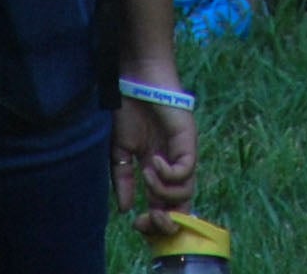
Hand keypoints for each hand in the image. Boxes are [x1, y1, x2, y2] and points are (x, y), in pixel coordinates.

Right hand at [115, 91, 199, 220]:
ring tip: (146, 173)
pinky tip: (154, 162)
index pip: (163, 206)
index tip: (137, 225)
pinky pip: (186, 171)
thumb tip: (126, 209)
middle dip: (167, 221)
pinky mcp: (188, 142)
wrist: (134, 81)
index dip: (154, 221)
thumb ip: (123, 180)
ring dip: (162, 191)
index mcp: (156, 170)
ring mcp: (182, 154)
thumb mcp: (118, 151)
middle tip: (149, 219)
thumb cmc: (126, 110)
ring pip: (186, 193)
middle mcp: (172, 165)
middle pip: (181, 206)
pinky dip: (169, 174)